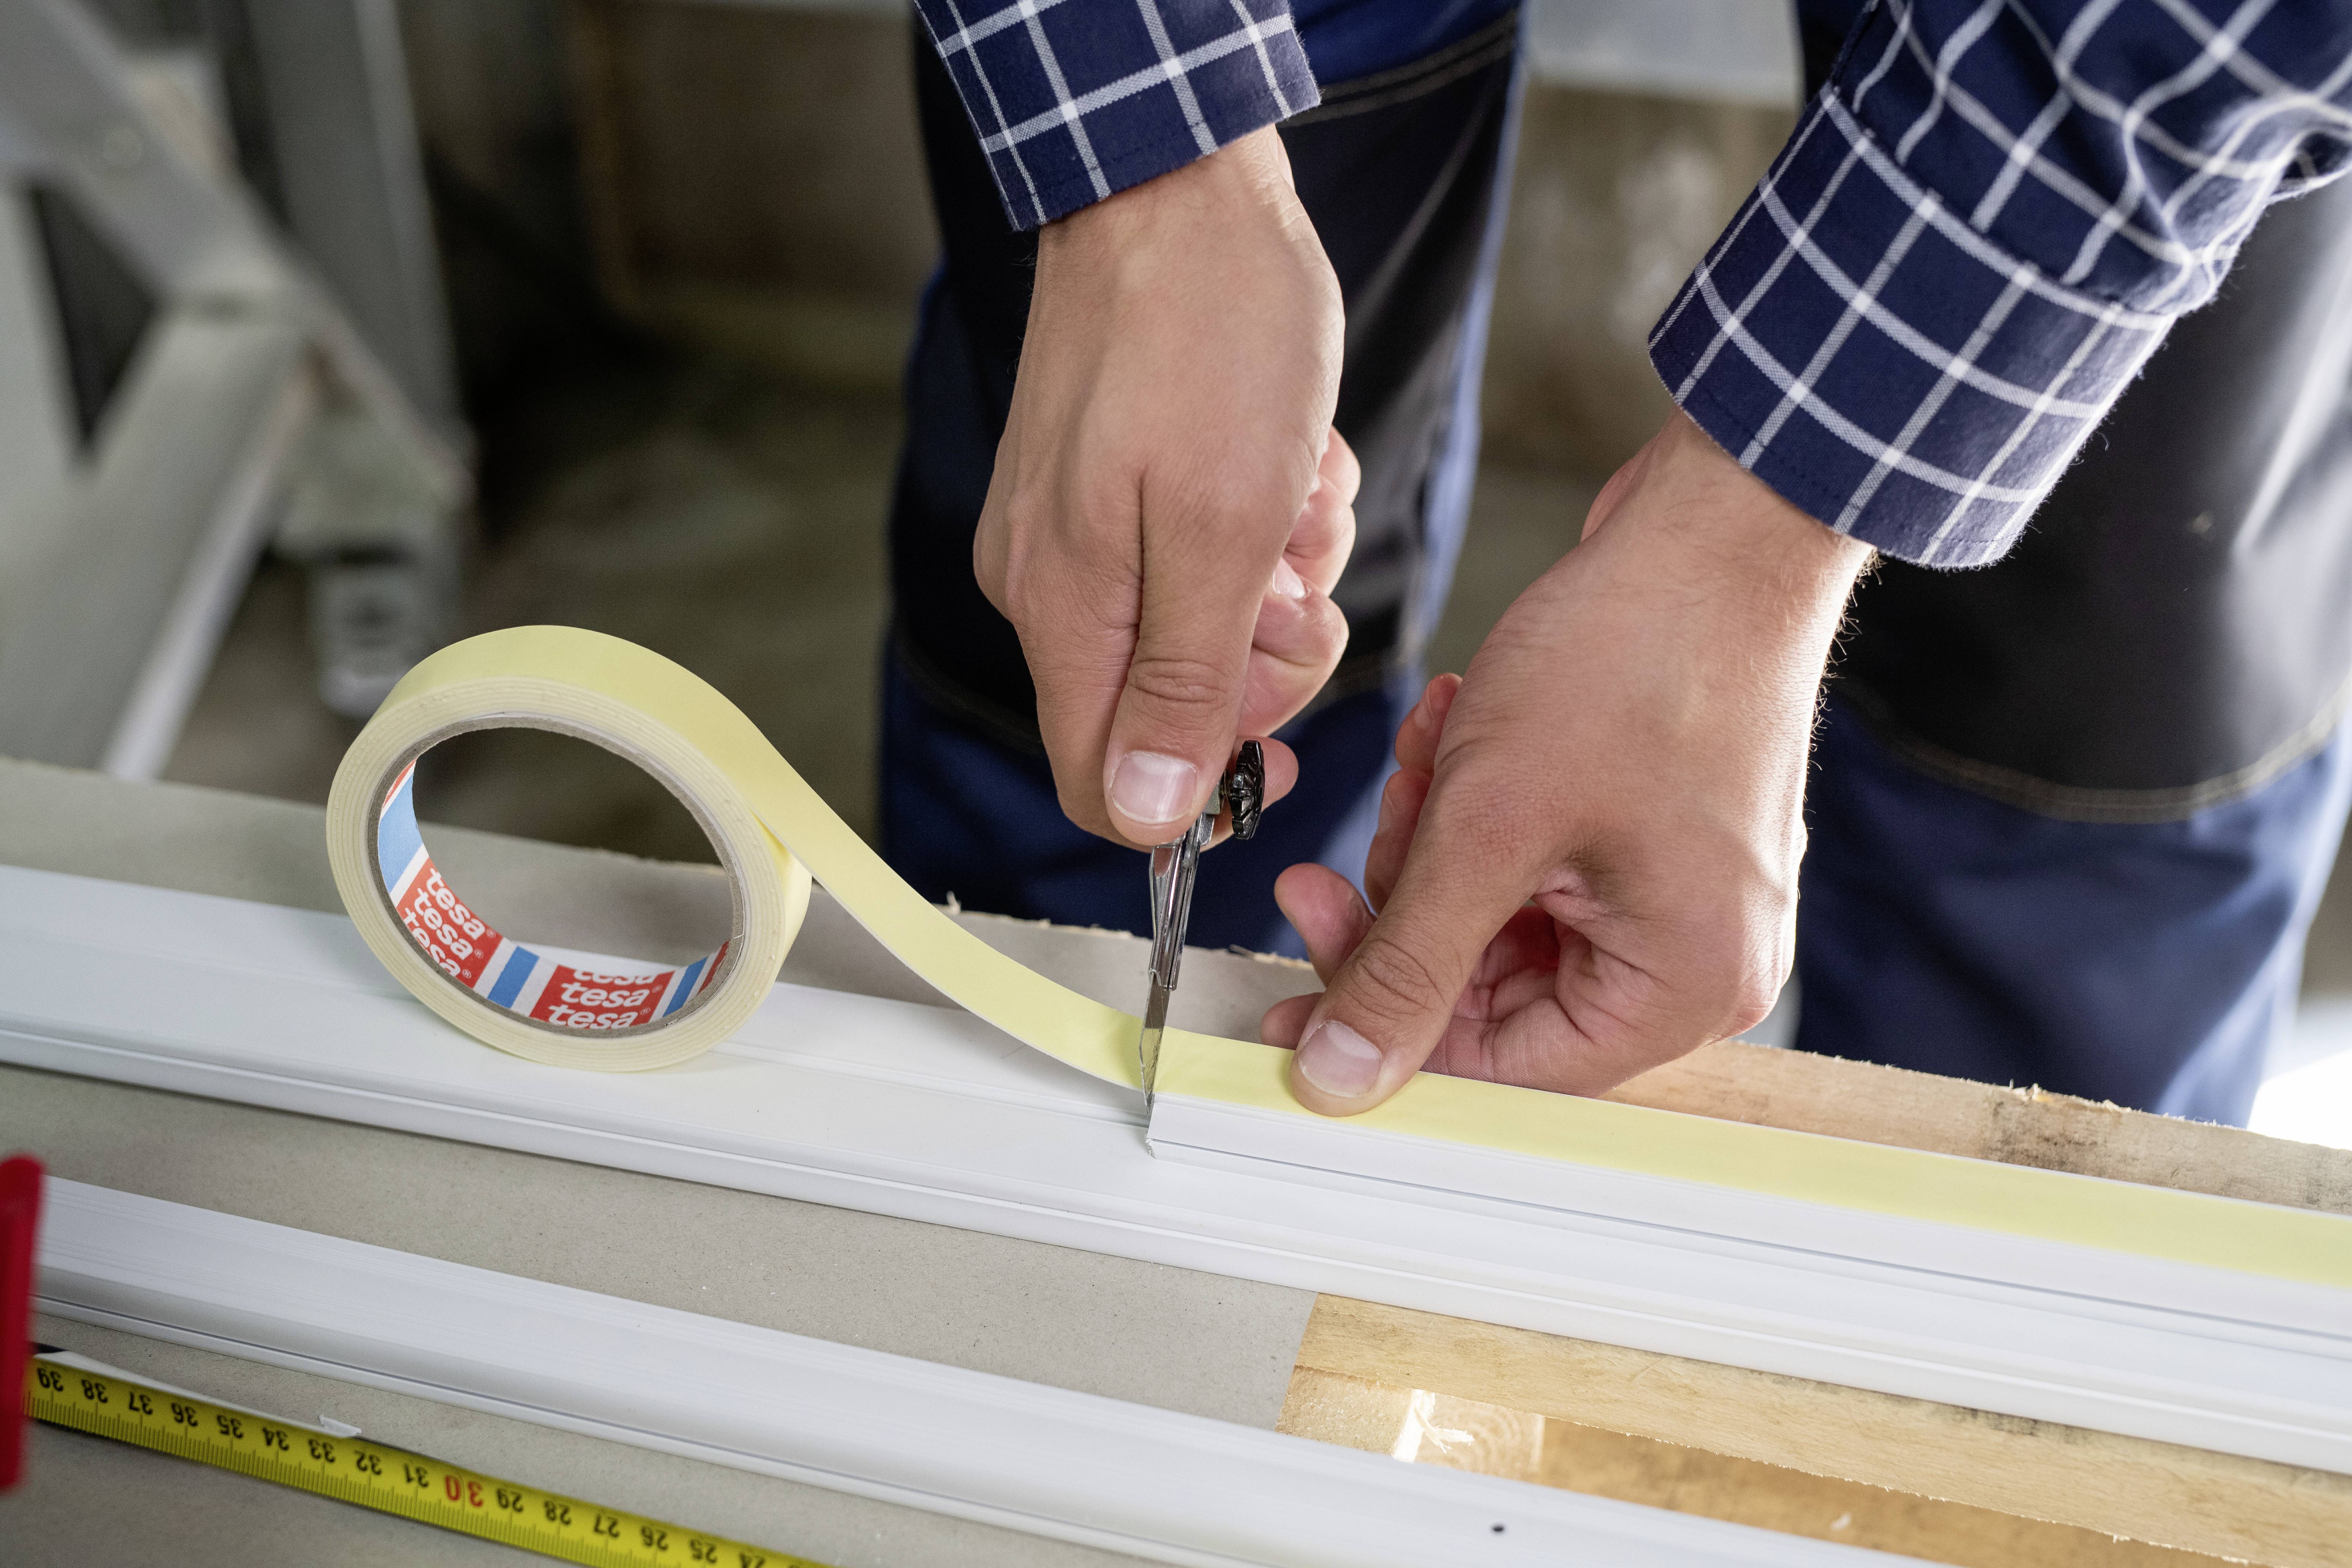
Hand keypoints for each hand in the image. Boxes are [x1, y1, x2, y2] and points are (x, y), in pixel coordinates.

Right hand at [974, 127, 1355, 845]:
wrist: (1175, 180)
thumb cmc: (1212, 334)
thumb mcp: (1225, 526)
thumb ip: (1184, 681)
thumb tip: (1145, 815)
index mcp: (1065, 612)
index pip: (1106, 788)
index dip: (1203, 788)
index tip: (1286, 721)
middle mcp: (1047, 585)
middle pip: (1167, 712)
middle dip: (1265, 653)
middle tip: (1299, 566)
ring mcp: (1072, 531)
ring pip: (1200, 626)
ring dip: (1278, 573)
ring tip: (1295, 480)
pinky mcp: (1106, 482)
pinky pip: (1197, 553)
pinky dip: (1261, 518)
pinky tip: (1284, 451)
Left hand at [1261, 412, 1873, 1112]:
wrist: (1716, 529)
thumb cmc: (1636, 660)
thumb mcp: (1489, 828)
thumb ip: (1407, 966)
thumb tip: (1340, 1080)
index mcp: (1684, 988)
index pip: (1505, 1065)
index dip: (1387, 1030)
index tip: (1295, 990)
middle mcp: (1697, 961)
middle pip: (1497, 993)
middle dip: (1410, 909)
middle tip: (1339, 853)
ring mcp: (1678, 895)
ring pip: (1500, 919)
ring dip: (1435, 845)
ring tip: (1421, 759)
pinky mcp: (1651, 836)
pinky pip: (1532, 861)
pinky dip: (1477, 809)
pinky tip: (1452, 738)